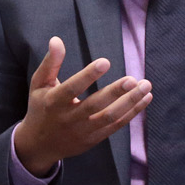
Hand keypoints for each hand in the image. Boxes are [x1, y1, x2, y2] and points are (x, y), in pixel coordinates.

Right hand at [13, 37, 151, 174]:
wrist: (40, 145)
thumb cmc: (41, 108)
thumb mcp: (39, 84)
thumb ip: (50, 63)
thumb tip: (56, 40)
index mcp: (54, 102)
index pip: (72, 88)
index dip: (88, 75)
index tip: (105, 62)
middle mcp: (69, 118)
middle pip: (95, 105)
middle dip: (116, 92)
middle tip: (133, 79)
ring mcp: (83, 131)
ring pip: (110, 117)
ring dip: (130, 102)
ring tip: (146, 86)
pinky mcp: (94, 139)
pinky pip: (116, 126)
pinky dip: (132, 113)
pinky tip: (145, 99)